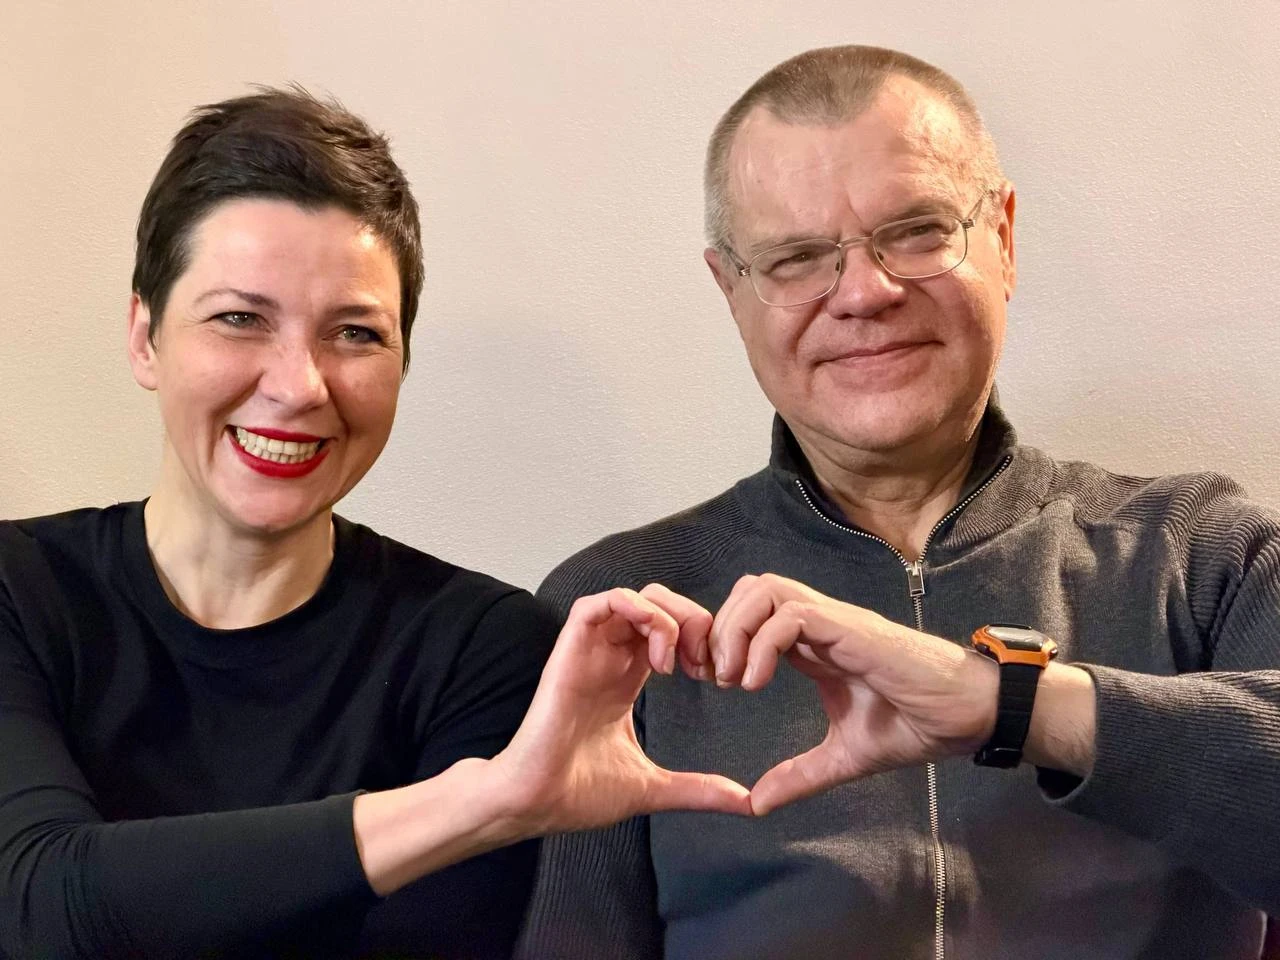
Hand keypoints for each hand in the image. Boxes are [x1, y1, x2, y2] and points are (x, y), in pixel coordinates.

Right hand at [489, 586, 750, 836]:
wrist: (536, 804)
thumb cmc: (579, 794)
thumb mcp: (654, 786)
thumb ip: (699, 789)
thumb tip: (747, 803)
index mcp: (626, 679)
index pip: (669, 631)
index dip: (700, 641)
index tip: (718, 677)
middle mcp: (609, 658)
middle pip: (658, 603)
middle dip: (693, 621)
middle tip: (706, 663)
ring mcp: (589, 652)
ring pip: (634, 596)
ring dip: (668, 616)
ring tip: (680, 659)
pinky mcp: (569, 650)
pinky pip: (598, 603)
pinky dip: (636, 611)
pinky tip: (657, 656)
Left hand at [705, 574, 999, 813]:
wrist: (968, 714)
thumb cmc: (916, 723)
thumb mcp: (843, 756)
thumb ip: (800, 775)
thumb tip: (757, 803)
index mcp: (813, 644)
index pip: (751, 614)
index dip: (723, 639)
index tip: (716, 682)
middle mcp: (819, 624)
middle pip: (749, 589)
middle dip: (720, 628)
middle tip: (717, 678)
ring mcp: (835, 621)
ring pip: (765, 589)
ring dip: (737, 629)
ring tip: (737, 679)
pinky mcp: (851, 628)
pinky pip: (793, 614)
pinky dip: (763, 643)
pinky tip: (758, 682)